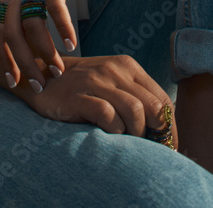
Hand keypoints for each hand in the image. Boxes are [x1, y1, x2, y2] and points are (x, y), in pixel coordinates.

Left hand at [0, 0, 85, 90]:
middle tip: (38, 86)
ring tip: (58, 71)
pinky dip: (63, 26)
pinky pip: (54, 5)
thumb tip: (26, 23)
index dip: (4, 57)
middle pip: (10, 34)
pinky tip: (73, 42)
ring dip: (45, 51)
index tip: (13, 82)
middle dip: (23, 64)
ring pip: (31, 24)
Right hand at [25, 54, 177, 146]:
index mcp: (128, 66)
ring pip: (134, 111)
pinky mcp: (80, 96)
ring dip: (135, 133)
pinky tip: (110, 132)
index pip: (162, 98)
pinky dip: (115, 130)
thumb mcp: (112, 82)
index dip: (169, 126)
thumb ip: (135, 96)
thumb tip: (162, 128)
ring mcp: (97, 81)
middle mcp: (115, 70)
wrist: (43, 77)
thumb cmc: (83, 86)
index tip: (167, 144)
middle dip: (155, 132)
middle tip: (148, 146)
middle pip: (153, 106)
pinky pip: (109, 116)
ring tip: (127, 138)